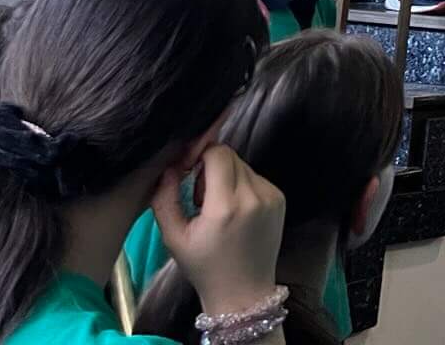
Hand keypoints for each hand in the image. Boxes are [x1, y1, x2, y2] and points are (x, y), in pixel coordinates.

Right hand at [154, 145, 285, 319]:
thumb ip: (165, 198)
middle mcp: (253, 196)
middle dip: (211, 166)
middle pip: (230, 155)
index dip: (199, 154)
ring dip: (226, 176)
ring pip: (243, 165)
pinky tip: (234, 211)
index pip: (217, 153)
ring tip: (216, 206)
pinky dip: (241, 185)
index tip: (188, 170)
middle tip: (199, 195)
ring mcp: (271, 196)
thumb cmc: (205, 267)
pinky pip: (256, 177)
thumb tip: (170, 167)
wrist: (243, 292)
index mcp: (226, 206)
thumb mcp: (174, 237)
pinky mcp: (280, 198)